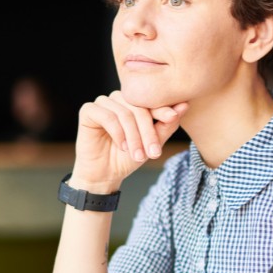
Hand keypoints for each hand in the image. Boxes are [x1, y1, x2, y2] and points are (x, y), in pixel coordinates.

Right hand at [72, 91, 187, 190]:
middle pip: (138, 108)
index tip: (172, 117)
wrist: (105, 174)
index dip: (162, 109)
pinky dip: (117, 133)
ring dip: (133, 137)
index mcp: (135, 102)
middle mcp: (119, 98)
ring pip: (124, 113)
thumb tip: (184, 105)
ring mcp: (103, 102)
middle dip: (148, 132)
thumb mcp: (152, 142)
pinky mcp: (88, 110)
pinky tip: (122, 147)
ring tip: (138, 155)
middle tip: (154, 153)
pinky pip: (107, 116)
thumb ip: (167, 124)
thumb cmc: (128, 156)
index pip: (151, 100)